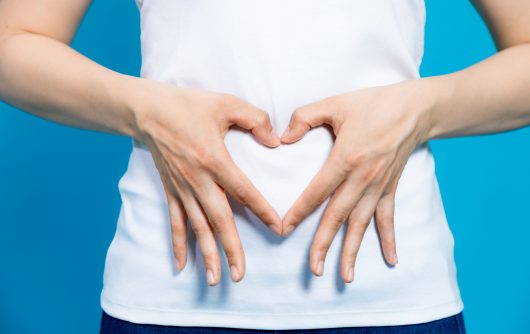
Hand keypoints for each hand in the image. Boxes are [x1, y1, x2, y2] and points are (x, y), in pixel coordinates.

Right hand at [131, 79, 281, 285]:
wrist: (147, 110)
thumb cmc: (188, 105)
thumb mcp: (226, 103)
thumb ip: (255, 119)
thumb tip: (275, 141)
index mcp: (214, 159)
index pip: (243, 191)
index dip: (262, 211)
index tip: (278, 229)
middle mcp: (198, 179)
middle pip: (218, 220)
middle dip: (231, 248)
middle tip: (240, 274)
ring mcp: (182, 188)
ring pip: (197, 227)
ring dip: (207, 254)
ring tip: (216, 279)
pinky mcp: (170, 190)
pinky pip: (175, 221)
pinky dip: (178, 243)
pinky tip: (182, 265)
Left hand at [280, 79, 433, 282]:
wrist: (414, 108)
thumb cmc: (373, 104)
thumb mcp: (335, 103)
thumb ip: (304, 117)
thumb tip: (282, 138)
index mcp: (346, 158)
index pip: (317, 192)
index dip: (299, 212)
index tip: (284, 229)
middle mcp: (362, 178)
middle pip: (338, 216)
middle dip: (324, 244)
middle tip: (314, 269)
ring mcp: (379, 186)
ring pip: (362, 224)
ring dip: (353, 250)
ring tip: (345, 276)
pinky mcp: (390, 188)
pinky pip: (388, 218)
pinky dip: (389, 239)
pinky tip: (390, 260)